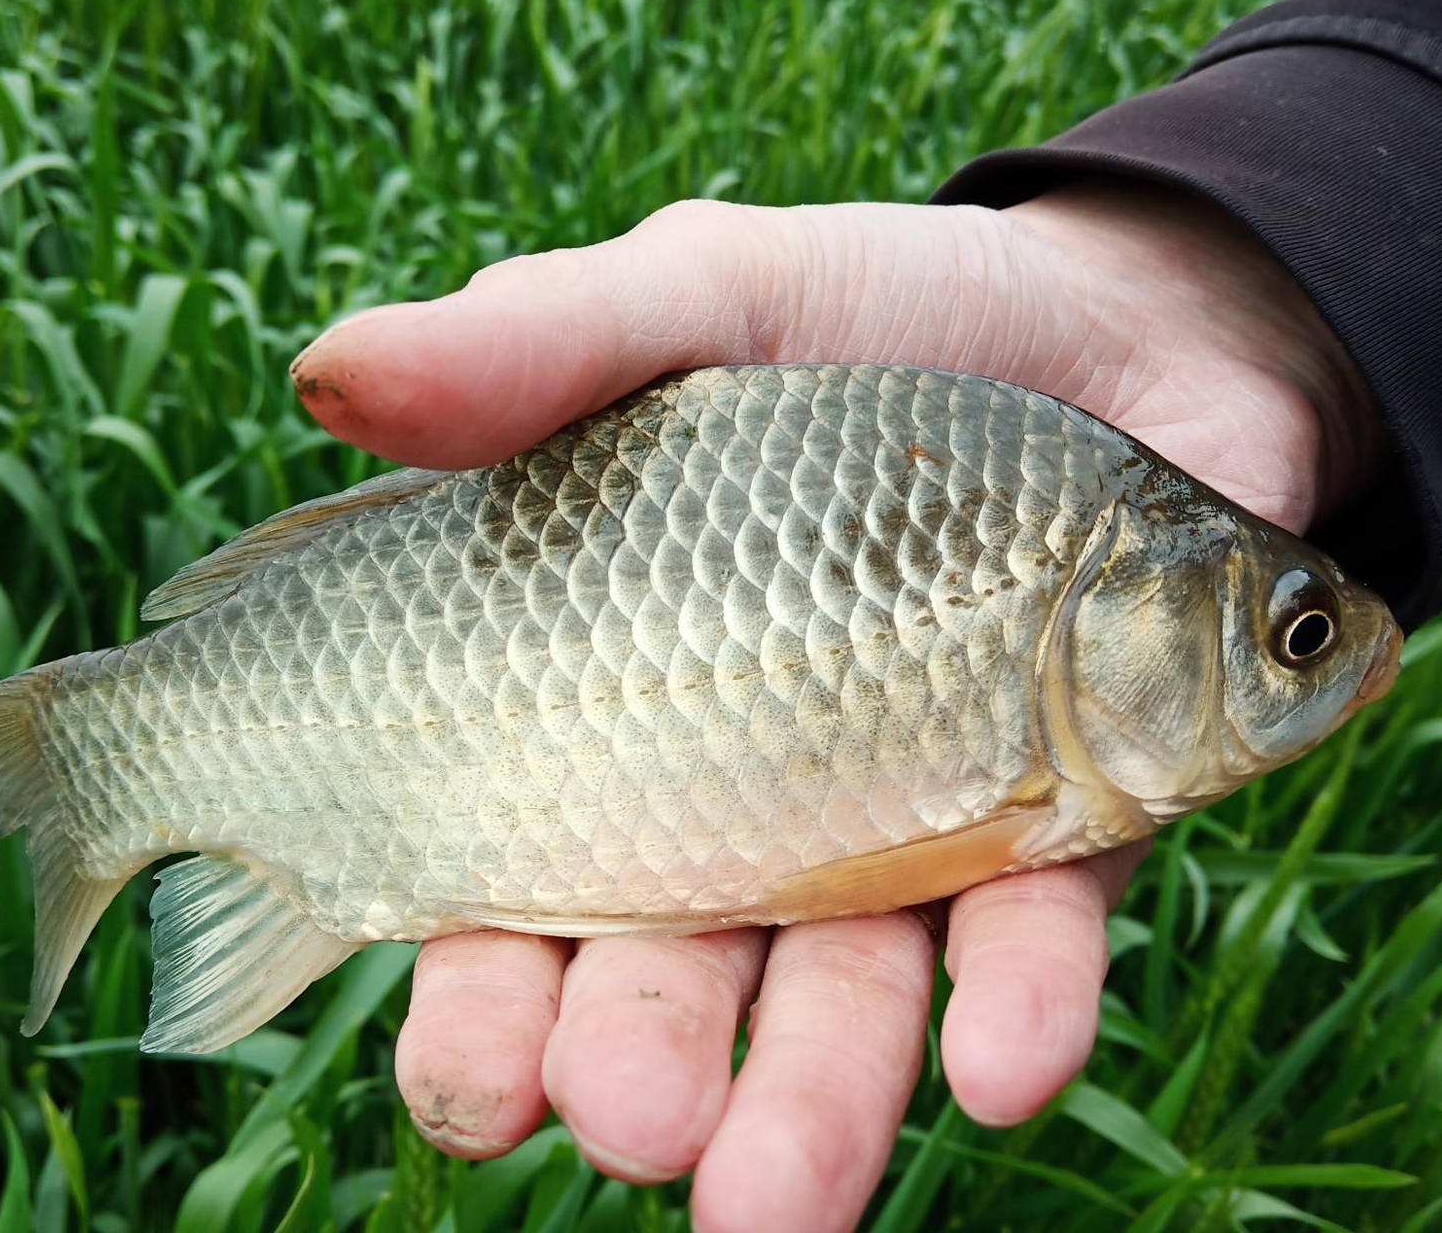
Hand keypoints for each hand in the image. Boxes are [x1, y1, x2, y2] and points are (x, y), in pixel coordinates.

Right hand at [293, 184, 1380, 1230]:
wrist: (1116, 311)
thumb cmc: (871, 306)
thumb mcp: (698, 298)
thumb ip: (537, 344)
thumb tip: (325, 376)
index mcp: (616, 702)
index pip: (510, 883)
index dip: (476, 997)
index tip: (473, 1078)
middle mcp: (748, 795)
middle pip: (670, 972)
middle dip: (640, 1064)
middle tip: (629, 1129)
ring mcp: (908, 822)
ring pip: (840, 995)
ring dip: (812, 1097)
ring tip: (775, 1202)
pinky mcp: (1072, 816)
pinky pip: (1038, 932)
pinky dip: (1019, 1002)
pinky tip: (996, 1071)